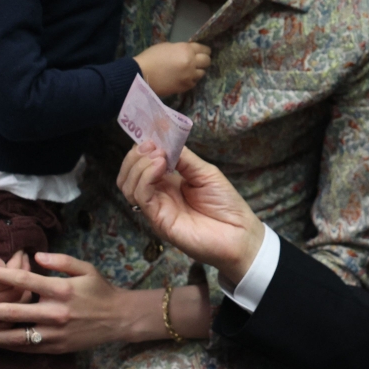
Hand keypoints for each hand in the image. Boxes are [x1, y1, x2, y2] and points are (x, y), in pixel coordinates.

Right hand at [0, 199, 30, 327]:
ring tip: (18, 273)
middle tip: (23, 259)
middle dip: (21, 279)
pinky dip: (3, 313)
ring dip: (16, 295)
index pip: (6, 285)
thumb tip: (4, 265)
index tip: (21, 252)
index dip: (19, 268)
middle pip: (9, 301)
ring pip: (1, 315)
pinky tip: (8, 296)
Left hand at [0, 254, 213, 350]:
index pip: (23, 281)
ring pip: (14, 335)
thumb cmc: (101, 290)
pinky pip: (26, 348)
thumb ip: (61, 261)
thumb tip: (36, 256)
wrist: (119, 318)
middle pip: (11, 311)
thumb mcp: (86, 268)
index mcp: (61, 289)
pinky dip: (7, 345)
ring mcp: (53, 333)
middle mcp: (54, 312)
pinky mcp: (54, 348)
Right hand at [117, 143, 263, 285]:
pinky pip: (141, 197)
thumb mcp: (205, 172)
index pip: (142, 164)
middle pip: (129, 174)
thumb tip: (163, 142)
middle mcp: (158, 195)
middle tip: (151, 145)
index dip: (142, 148)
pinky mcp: (158, 220)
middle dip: (135, 155)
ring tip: (158, 156)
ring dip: (139, 164)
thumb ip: (183, 158)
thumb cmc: (225, 204)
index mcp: (168, 182)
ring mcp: (156, 208)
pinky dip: (145, 177)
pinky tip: (160, 166)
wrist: (239, 233)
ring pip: (128, 185)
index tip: (150, 135)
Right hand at [134, 42, 211, 96]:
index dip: (204, 50)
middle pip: (207, 61)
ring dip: (197, 71)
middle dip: (204, 60)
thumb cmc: (151, 57)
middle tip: (198, 61)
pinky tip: (183, 78)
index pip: (204, 49)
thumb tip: (188, 52)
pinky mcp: (185, 87)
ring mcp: (189, 76)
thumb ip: (181, 49)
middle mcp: (191, 62)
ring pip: (202, 73)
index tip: (204, 52)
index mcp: (186, 49)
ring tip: (189, 70)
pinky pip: (194, 82)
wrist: (141, 75)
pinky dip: (191, 79)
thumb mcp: (168, 46)